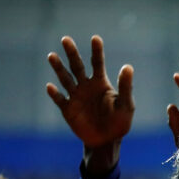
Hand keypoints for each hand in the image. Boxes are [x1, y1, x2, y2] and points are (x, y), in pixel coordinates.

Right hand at [46, 35, 133, 173]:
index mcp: (101, 83)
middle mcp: (86, 86)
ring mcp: (75, 97)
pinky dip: (55, 94)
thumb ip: (126, 87)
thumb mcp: (126, 105)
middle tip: (66, 39)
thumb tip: (128, 67)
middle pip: (77, 66)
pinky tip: (51, 87)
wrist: (107, 141)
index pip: (98, 63)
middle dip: (72, 53)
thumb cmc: (119, 122)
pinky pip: (60, 100)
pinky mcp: (68, 109)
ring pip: (65, 79)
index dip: (97, 51)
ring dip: (58, 68)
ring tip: (52, 56)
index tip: (95, 38)